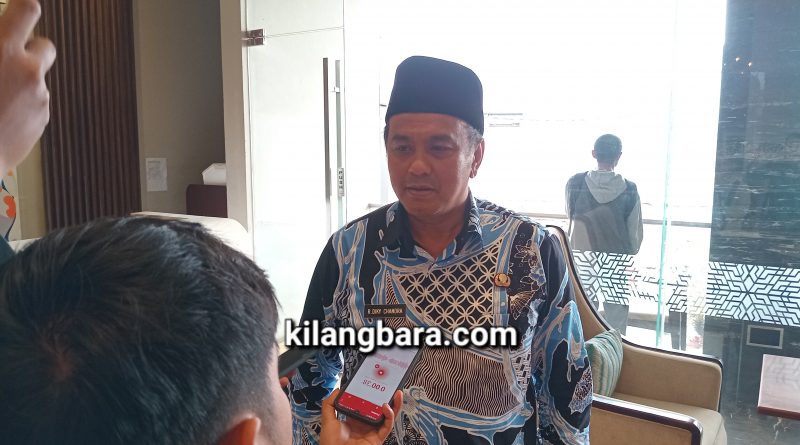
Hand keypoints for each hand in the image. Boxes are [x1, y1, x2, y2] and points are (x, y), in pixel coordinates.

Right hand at [0, 0, 55, 172]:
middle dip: (31, 48)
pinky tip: (0, 115)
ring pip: (35, 78)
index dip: (24, 8)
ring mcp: (38, 96)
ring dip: (20, 82)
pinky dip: (21, 105)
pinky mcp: (41, 118)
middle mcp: (27, 71)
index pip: (26, 11)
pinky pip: (34, 102)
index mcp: (2, 51)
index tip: (20, 9)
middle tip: (10, 56)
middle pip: (45, 45)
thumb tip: (1, 47)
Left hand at [319, 389, 402, 444]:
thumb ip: (330, 404)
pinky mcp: (378, 438)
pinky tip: (386, 407)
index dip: (372, 395)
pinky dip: (390, 416)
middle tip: (390, 386)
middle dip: (388, 398)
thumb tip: (338, 390)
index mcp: (355, 420)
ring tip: (396, 393)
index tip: (374, 384)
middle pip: (380, 409)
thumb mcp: (328, 419)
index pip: (367, 405)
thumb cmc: (330, 443)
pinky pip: (387, 426)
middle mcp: (366, 424)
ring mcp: (373, 431)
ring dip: (394, 405)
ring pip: (388, 417)